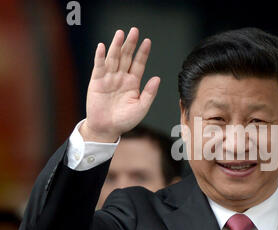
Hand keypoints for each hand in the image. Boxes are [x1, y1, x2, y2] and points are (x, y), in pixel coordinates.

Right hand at [80, 27, 159, 141]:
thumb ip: (149, 93)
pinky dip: (100, 57)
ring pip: (113, 58)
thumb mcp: (141, 107)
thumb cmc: (125, 120)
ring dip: (116, 46)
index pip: (139, 64)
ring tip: (120, 33)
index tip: (147, 41)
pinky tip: (103, 47)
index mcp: (133, 83)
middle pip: (126, 57)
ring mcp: (109, 78)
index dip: (143, 53)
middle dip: (130, 44)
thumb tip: (157, 78)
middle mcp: (121, 77)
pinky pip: (99, 67)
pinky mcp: (96, 82)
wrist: (107, 129)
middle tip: (134, 30)